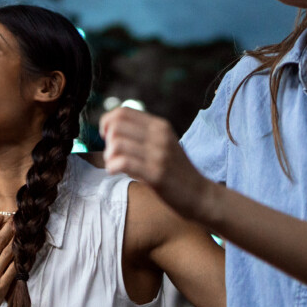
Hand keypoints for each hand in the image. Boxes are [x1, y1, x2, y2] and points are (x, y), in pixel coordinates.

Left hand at [99, 107, 217, 223]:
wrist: (199, 194)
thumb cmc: (175, 171)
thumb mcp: (163, 144)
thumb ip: (142, 134)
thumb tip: (110, 128)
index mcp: (160, 126)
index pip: (123, 112)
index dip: (107, 122)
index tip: (107, 136)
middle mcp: (160, 136)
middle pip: (116, 126)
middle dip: (107, 141)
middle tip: (112, 154)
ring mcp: (159, 154)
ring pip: (117, 144)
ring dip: (108, 156)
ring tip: (113, 165)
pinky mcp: (156, 174)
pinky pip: (124, 162)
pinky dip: (112, 167)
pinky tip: (115, 172)